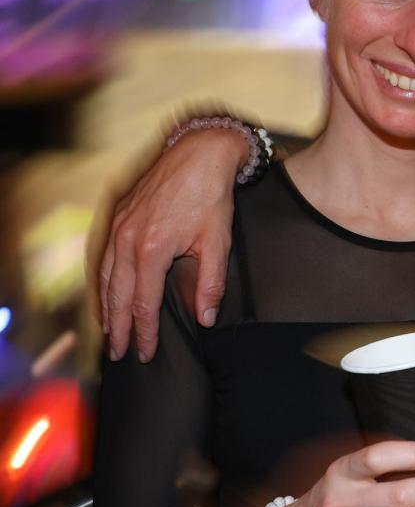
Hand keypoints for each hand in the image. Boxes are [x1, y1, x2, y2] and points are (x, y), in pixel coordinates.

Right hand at [99, 128, 247, 361]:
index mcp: (152, 250)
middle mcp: (127, 241)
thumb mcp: (217, 242)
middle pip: (118, 295)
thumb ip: (210, 283)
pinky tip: (108, 292)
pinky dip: (105, 280)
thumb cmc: (211, 196)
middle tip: (118, 352)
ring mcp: (119, 227)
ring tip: (109, 330)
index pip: (144, 304)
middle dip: (118, 328)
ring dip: (107, 307)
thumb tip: (206, 318)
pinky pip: (105, 257)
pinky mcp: (119, 216)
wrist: (199, 153)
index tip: (145, 352)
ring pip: (107, 277)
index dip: (144, 332)